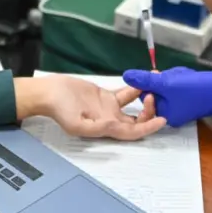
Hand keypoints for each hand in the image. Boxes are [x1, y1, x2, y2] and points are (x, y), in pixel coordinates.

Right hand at [15, 76, 165, 139]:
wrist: (49, 93)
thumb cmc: (60, 110)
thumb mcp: (76, 123)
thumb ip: (97, 126)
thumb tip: (115, 126)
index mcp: (105, 128)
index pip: (132, 132)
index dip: (148, 128)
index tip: (162, 120)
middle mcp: (111, 120)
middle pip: (137, 121)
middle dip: (150, 111)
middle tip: (154, 95)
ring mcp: (109, 107)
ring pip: (134, 106)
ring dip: (146, 98)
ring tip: (156, 85)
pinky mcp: (105, 95)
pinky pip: (126, 93)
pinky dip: (136, 88)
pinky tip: (144, 79)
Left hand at [122, 67, 211, 126]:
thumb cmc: (193, 89)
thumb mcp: (165, 82)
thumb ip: (144, 79)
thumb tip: (125, 75)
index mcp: (163, 116)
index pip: (146, 97)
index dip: (150, 84)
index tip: (158, 76)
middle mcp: (171, 115)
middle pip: (155, 92)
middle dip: (162, 81)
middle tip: (170, 76)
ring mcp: (180, 108)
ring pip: (166, 88)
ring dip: (171, 78)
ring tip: (181, 76)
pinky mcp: (188, 101)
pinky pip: (176, 88)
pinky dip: (179, 80)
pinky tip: (187, 77)